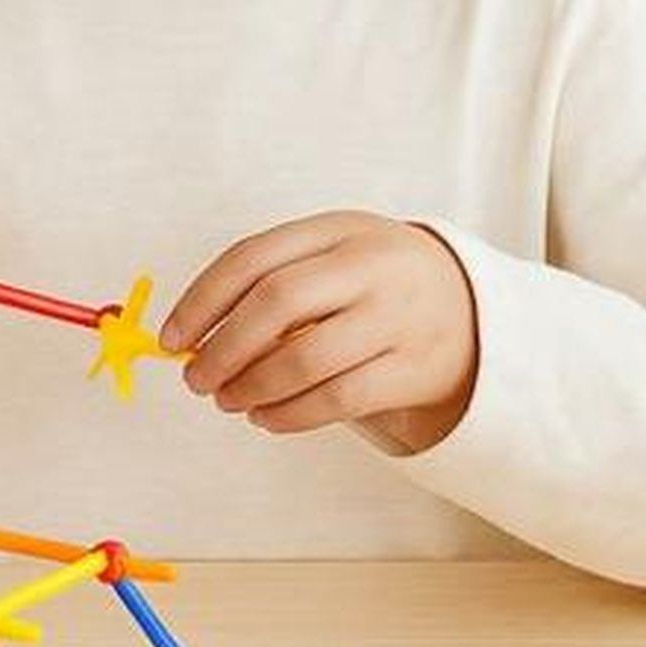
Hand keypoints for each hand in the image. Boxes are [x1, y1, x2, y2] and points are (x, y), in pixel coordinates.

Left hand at [159, 211, 478, 453]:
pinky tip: (265, 418)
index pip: (253, 257)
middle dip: (223, 348)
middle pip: (277, 303)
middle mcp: (371, 265)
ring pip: (305, 358)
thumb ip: (272, 286)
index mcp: (339, 228)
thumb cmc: (374, 287)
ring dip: (252, 387)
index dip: (202, 301)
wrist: (474, 311)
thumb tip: (191, 341)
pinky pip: (336, 398)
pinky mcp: (413, 369)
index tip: (172, 339)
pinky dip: (289, 414)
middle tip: (195, 379)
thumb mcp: (334, 259)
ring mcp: (397, 317)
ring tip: (227, 401)